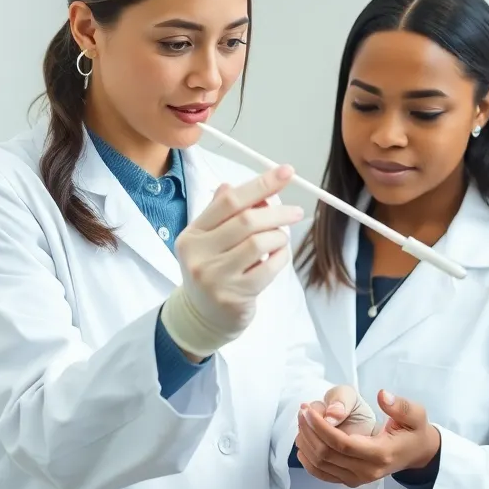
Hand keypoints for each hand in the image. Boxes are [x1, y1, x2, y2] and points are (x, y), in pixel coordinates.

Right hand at [160, 165, 302, 358]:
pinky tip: (278, 255)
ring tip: (281, 238)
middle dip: (277, 212)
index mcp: (192, 234)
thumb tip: (243, 186)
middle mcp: (198, 254)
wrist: (203, 317)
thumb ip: (224, 213)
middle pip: (247, 220)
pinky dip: (280, 257)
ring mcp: (214, 277)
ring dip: (279, 236)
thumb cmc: (213, 271)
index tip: (286, 172)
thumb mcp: (210, 240)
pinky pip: (268, 268)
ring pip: (259, 243)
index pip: (228, 200)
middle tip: (295, 212)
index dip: (260, 184)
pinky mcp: (233, 296)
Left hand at [294, 390, 440, 487]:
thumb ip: (400, 406)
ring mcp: (357, 479)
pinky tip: (304, 440)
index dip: (321, 427)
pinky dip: (307, 458)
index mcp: (381, 454)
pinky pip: (321, 474)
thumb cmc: (413, 431)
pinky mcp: (349, 481)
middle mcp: (367, 471)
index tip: (309, 410)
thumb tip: (382, 396)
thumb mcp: (415, 414)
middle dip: (310, 431)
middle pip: (327, 455)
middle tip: (303, 410)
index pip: (342, 444)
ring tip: (302, 420)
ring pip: (320, 465)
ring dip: (306, 442)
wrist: (415, 454)